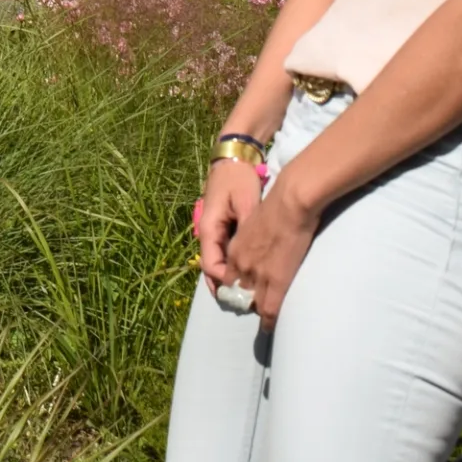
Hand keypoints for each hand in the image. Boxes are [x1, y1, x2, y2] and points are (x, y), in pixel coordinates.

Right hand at [196, 160, 261, 285]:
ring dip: (229, 278)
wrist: (234, 157)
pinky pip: (223, 252)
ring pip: (217, 262)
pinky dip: (232, 266)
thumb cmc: (238, 178)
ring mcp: (213, 230)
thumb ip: (248, 227)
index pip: (211, 266)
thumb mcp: (246, 201)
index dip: (223, 284)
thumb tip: (254, 254)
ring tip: (246, 295)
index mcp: (208, 229)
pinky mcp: (222, 226)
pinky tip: (246, 274)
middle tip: (244, 304)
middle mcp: (207, 232)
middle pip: (212, 269)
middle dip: (225, 287)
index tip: (241, 295)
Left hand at [225, 175, 318, 328]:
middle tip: (255, 308)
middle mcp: (241, 265)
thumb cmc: (277, 205)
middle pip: (238, 293)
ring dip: (258, 311)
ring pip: (253, 303)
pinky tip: (269, 326)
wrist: (290, 203)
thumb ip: (252, 236)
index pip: (228, 278)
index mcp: (235, 249)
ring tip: (265, 319)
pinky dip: (268, 320)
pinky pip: (269, 308)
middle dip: (245, 302)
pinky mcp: (276, 280)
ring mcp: (257, 274)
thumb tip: (260, 241)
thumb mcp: (253, 222)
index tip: (244, 292)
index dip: (236, 287)